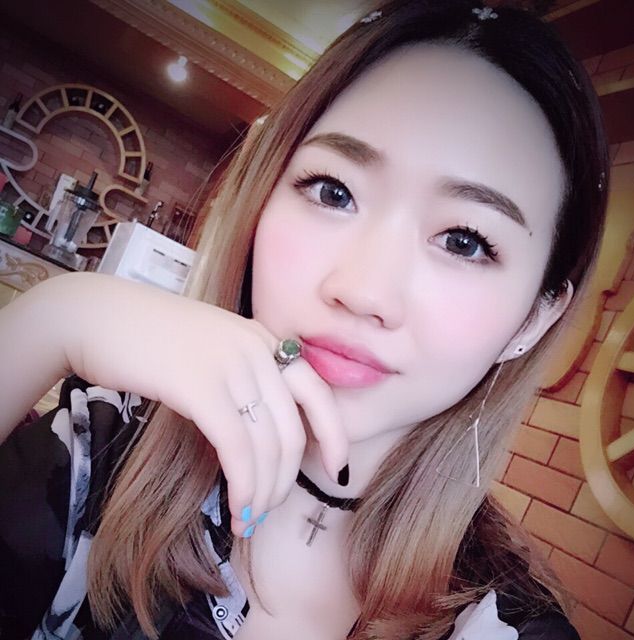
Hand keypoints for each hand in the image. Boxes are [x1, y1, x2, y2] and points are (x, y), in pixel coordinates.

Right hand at [55, 272, 347, 536]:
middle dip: (285, 481)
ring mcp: (231, 366)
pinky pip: (236, 447)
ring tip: (247, 518)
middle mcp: (256, 350)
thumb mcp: (211, 349)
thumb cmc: (148, 338)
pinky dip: (242, 484)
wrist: (97, 316)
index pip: (317, 392)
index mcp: (263, 340)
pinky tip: (234, 507)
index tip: (335, 469)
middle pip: (292, 431)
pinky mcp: (200, 387)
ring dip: (262, 492)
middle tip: (266, 509)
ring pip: (267, 445)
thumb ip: (241, 379)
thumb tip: (258, 436)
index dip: (334, 435)